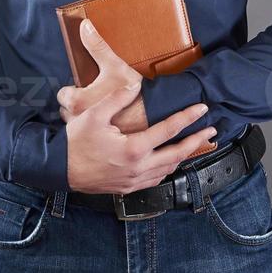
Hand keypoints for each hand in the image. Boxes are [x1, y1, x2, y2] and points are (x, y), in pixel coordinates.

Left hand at [56, 18, 147, 133]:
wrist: (157, 117)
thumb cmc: (137, 94)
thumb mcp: (117, 66)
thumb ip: (98, 46)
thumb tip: (85, 26)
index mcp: (79, 103)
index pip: (63, 95)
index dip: (72, 90)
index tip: (82, 87)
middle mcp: (80, 122)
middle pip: (68, 112)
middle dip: (76, 106)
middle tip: (91, 98)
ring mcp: (91, 135)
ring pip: (78, 126)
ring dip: (84, 120)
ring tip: (98, 111)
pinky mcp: (102, 143)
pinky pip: (90, 136)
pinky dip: (94, 131)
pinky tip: (106, 124)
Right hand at [64, 79, 217, 193]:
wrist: (59, 170)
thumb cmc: (76, 142)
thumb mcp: (94, 114)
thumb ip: (117, 99)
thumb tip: (135, 85)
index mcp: (134, 148)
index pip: (169, 129)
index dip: (188, 117)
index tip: (202, 109)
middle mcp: (139, 167)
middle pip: (177, 153)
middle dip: (197, 141)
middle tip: (212, 131)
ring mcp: (135, 180)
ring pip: (169, 169)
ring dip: (184, 156)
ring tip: (195, 144)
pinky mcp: (129, 187)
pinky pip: (156, 179)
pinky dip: (168, 168)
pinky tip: (170, 162)